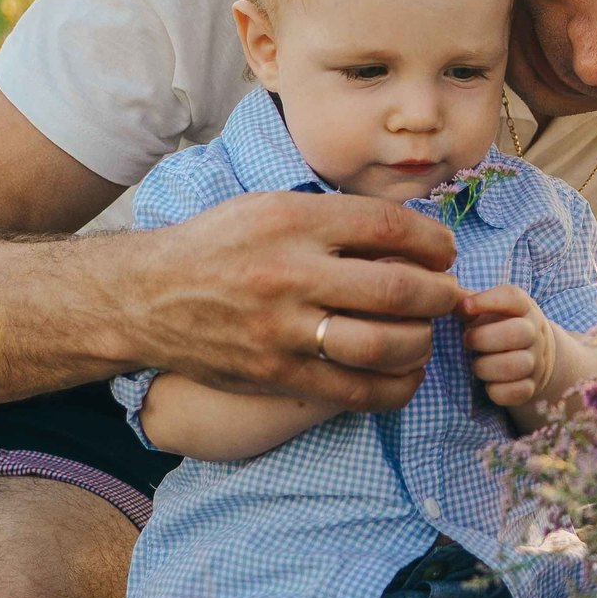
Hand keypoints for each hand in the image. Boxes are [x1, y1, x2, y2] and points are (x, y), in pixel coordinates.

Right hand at [133, 190, 460, 411]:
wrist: (147, 297)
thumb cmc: (218, 246)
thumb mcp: (270, 207)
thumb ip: (334, 217)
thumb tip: (409, 234)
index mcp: (293, 221)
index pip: (389, 228)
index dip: (434, 242)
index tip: (445, 253)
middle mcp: (290, 273)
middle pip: (398, 289)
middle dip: (440, 296)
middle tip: (449, 297)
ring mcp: (283, 330)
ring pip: (384, 345)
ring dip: (422, 341)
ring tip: (425, 333)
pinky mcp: (277, 374)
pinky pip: (356, 390)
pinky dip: (396, 386)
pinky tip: (405, 373)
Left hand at [460, 284, 555, 407]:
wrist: (535, 354)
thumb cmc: (500, 326)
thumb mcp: (489, 309)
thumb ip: (467, 302)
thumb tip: (448, 300)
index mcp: (523, 308)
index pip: (512, 297)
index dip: (488, 300)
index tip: (466, 307)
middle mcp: (534, 333)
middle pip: (518, 333)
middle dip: (483, 338)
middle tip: (467, 341)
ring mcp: (535, 362)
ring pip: (516, 366)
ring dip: (486, 367)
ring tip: (476, 365)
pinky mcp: (531, 387)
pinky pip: (517, 392)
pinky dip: (497, 391)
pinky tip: (488, 384)